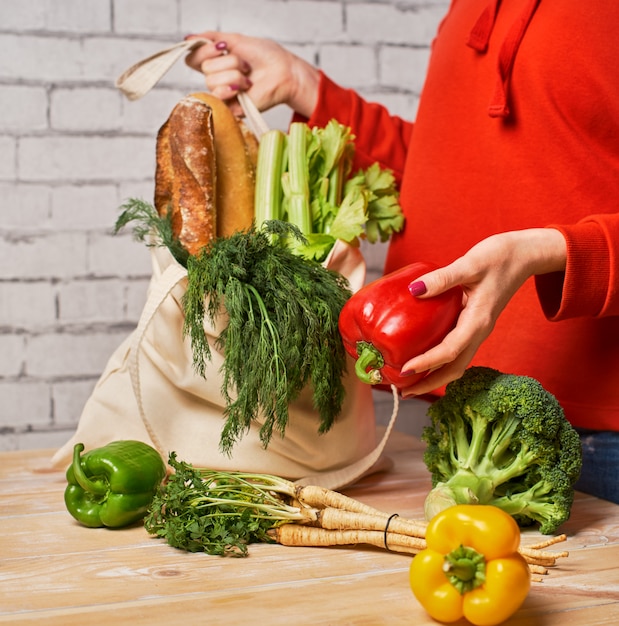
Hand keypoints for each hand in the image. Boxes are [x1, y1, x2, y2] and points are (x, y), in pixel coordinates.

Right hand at [184, 31, 319, 117]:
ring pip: (211, 80)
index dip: (203, 51)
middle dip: (228, 62)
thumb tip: (188, 39)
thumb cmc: (266, 56)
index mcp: (217, 62)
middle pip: (205, 68)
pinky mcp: (231, 108)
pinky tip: (242, 88)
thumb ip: (211, 38)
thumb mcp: (236, 40)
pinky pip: (216, 97)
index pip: (193, 58)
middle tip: (245, 65)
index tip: (221, 46)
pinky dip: (229, 88)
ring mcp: (223, 94)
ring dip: (234, 74)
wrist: (283, 72)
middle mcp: (217, 78)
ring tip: (248, 78)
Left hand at [399, 228, 566, 396]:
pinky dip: (439, 361)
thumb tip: (414, 290)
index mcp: (478, 320)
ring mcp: (477, 330)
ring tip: (408, 383)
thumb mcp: (470, 263)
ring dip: (434, 376)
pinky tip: (422, 358)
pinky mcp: (474, 324)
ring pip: (456, 362)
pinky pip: (456, 350)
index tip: (405, 371)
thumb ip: (442, 278)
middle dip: (430, 384)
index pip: (450, 351)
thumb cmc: (500, 256)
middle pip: (454, 368)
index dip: (427, 363)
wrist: (526, 254)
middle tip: (403, 392)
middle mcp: (479, 331)